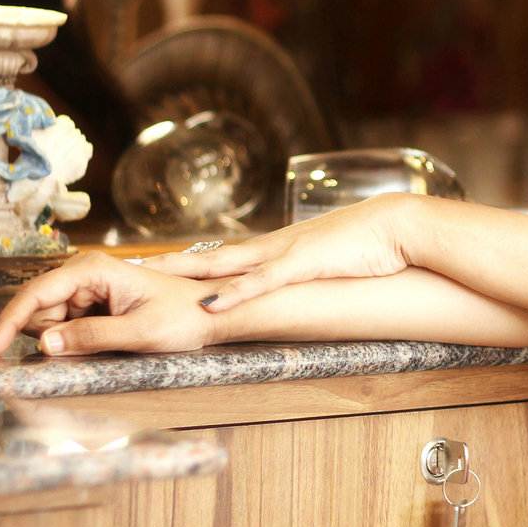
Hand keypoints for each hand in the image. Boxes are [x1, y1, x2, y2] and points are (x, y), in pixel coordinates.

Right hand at [0, 251, 226, 356]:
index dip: (8, 322)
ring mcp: (88, 289)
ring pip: (50, 322)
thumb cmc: (183, 317)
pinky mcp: (93, 304)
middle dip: (43, 337)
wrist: (210, 313)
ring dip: (62, 341)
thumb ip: (91, 338)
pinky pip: (67, 327)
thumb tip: (44, 344)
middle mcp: (84, 274)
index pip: (35, 294)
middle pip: (38, 310)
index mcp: (93, 270)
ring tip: (107, 344)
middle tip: (85, 351)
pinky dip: (72, 342)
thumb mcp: (139, 332)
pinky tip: (101, 345)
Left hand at [138, 192, 413, 313]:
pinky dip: (235, 293)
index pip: (225, 258)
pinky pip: (262, 282)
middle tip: (130, 269)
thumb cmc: (370, 242)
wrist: (396, 224)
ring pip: (225, 266)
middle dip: (170, 265)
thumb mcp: (330, 261)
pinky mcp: (303, 263)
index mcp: (278, 248)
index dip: (189, 264)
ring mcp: (285, 254)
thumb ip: (308, 272)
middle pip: (210, 258)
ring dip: (186, 274)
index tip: (157, 268)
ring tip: (149, 279)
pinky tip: (211, 302)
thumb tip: (296, 284)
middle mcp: (272, 248)